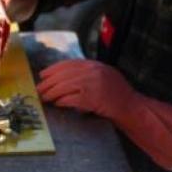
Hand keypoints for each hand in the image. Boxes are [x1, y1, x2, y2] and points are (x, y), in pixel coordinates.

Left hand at [38, 59, 171, 170]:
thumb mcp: (102, 77)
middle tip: (39, 90)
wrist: (132, 107)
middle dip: (49, 83)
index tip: (43, 75)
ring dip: (52, 93)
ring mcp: (94, 83)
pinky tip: (57, 104)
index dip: (53, 70)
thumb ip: (86, 75)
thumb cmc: (116, 96)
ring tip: (44, 98)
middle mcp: (94, 71)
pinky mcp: (93, 97)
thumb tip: (62, 79)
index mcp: (95, 65)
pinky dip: (62, 101)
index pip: (68, 64)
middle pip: (64, 75)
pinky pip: (71, 98)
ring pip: (65, 86)